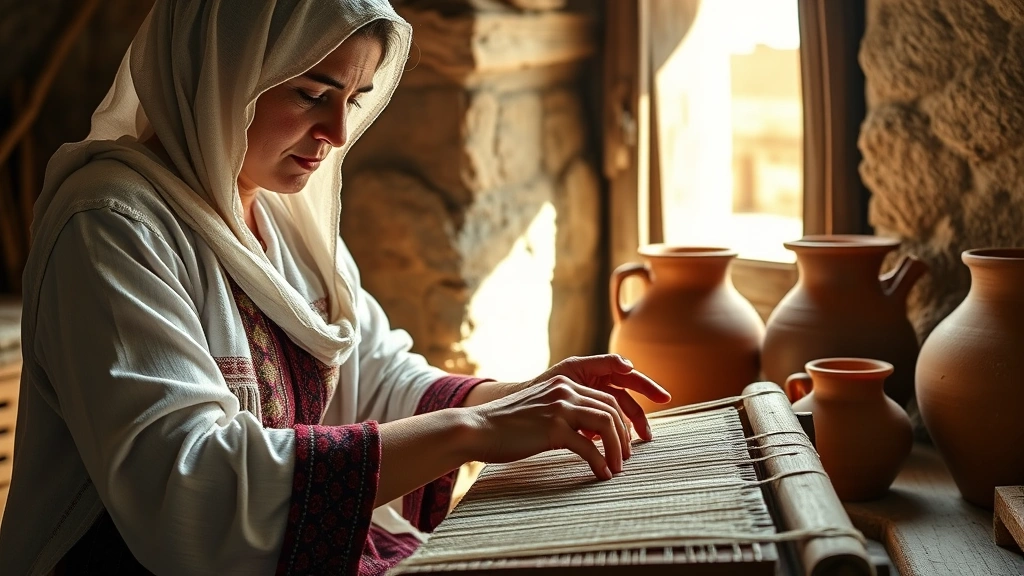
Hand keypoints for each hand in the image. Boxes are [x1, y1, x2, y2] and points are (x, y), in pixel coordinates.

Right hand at [465, 377, 633, 479]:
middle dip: (623, 435)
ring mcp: (559, 408)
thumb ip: (563, 413)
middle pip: (611, 409)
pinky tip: (601, 475)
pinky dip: (599, 463)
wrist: (477, 428)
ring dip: (617, 449)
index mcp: (563, 383)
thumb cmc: (505, 426)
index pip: (605, 398)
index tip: (622, 441)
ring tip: (616, 468)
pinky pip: (588, 448)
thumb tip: (586, 434)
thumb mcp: (539, 410)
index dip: (620, 421)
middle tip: (625, 458)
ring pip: (606, 424)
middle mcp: (565, 390)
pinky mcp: (552, 429)